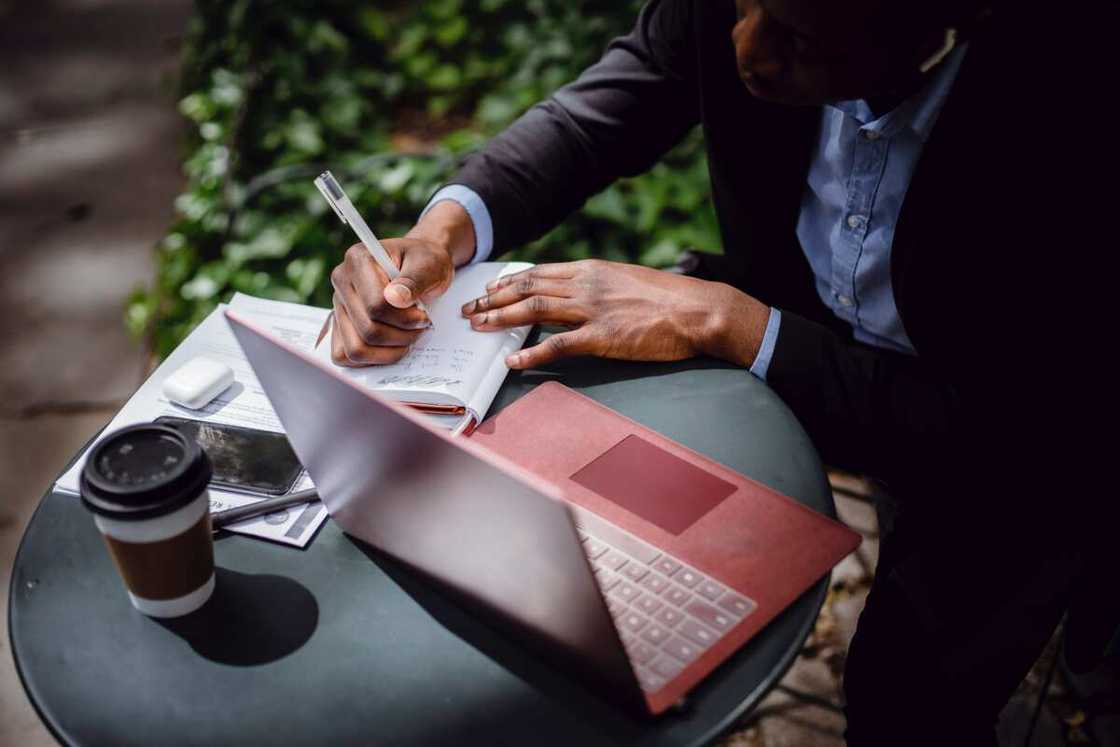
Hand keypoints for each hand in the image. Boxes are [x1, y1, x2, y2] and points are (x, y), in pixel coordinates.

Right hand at [328, 200, 476, 366]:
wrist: (419, 265)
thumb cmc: (424, 263)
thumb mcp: (429, 264)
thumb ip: (414, 280)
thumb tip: (395, 299)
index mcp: (358, 259)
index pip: (376, 305)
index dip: (405, 318)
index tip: (423, 315)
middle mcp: (342, 281)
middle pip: (368, 330)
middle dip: (402, 335)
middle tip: (421, 326)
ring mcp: (338, 305)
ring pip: (356, 349)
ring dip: (390, 351)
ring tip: (408, 336)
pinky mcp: (339, 324)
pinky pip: (344, 355)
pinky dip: (372, 359)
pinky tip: (392, 346)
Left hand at [460, 259, 771, 369]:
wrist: (698, 310)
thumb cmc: (669, 299)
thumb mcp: (628, 282)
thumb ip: (599, 287)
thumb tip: (576, 295)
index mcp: (592, 270)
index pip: (539, 273)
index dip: (508, 281)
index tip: (488, 288)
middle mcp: (586, 285)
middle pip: (527, 288)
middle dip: (493, 299)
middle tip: (469, 309)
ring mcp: (593, 310)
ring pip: (533, 310)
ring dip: (500, 318)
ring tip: (478, 327)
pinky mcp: (603, 337)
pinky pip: (558, 345)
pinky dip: (531, 352)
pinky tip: (513, 359)